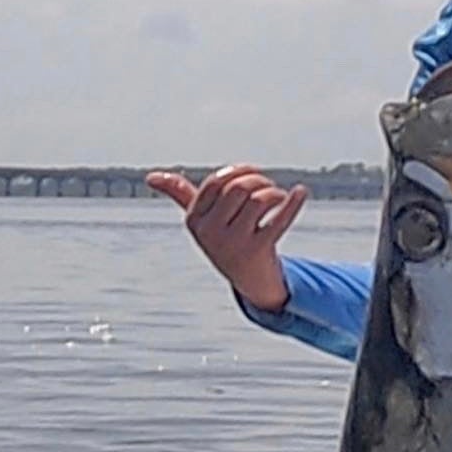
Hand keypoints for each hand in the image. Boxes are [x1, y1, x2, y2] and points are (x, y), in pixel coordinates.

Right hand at [146, 164, 306, 312]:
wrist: (250, 280)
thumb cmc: (224, 239)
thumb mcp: (201, 219)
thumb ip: (180, 195)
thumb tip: (150, 177)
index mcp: (195, 221)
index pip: (216, 182)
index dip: (237, 171)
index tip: (252, 174)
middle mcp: (211, 233)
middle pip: (238, 188)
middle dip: (257, 179)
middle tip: (268, 186)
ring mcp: (234, 244)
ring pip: (259, 200)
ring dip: (274, 192)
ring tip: (279, 197)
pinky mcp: (259, 251)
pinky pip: (279, 220)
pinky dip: (293, 203)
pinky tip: (301, 192)